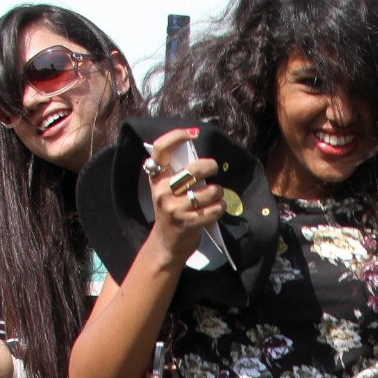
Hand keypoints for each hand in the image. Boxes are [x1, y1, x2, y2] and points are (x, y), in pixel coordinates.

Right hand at [143, 128, 225, 268]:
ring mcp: (174, 208)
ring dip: (218, 192)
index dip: (177, 136)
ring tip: (217, 195)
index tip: (194, 133)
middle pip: (193, 170)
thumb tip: (201, 158)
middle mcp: (162, 191)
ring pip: (208, 191)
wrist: (167, 244)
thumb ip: (177, 174)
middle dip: (210, 166)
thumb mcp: (166, 190)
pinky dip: (220, 208)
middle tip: (214, 169)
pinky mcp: (187, 223)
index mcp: (156, 178)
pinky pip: (213, 210)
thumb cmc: (172, 212)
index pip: (160, 149)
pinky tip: (218, 208)